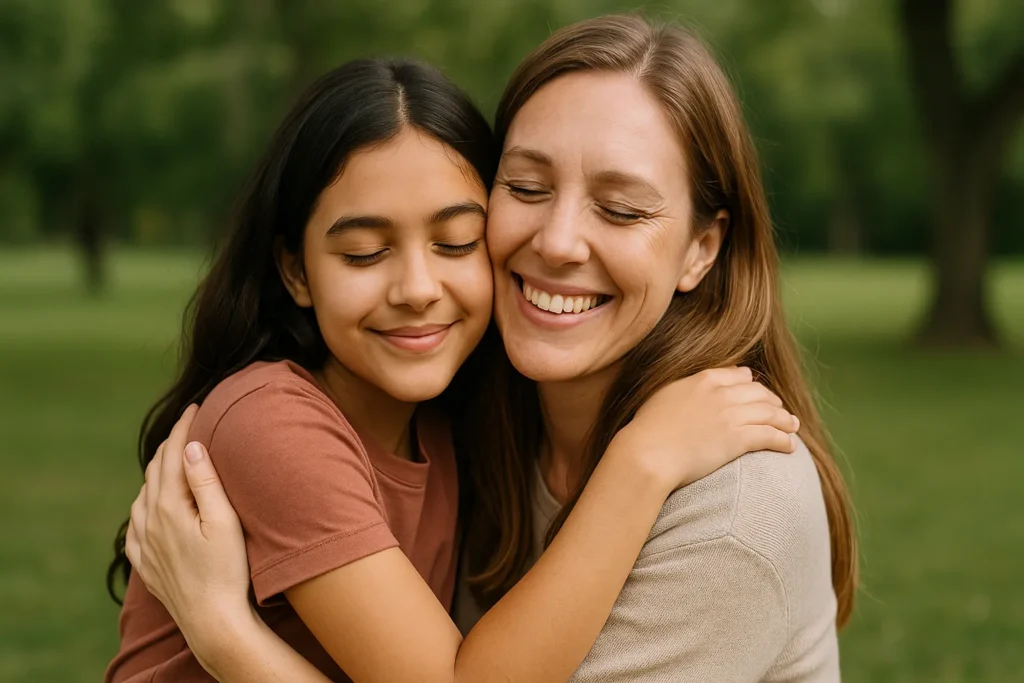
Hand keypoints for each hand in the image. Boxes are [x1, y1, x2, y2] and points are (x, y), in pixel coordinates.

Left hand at [125, 404, 252, 654]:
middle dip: (171, 444)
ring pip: (143, 494)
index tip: (196, 406)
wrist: (212, 620)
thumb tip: (191, 446)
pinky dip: (144, 503)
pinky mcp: (145, 563)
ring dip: (157, 472)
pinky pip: (135, 524)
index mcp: (170, 505)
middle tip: (188, 425)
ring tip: (174, 459)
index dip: (184, 426)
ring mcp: (144, 543)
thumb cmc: (227, 570)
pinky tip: (151, 505)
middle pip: (155, 470)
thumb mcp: (224, 521)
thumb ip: (205, 482)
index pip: (174, 454)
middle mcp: (150, 520)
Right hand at [612, 366, 798, 488]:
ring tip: (793, 426)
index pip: (737, 375)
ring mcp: (731, 415)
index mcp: (703, 379)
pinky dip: (784, 440)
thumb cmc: (647, 429)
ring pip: (770, 413)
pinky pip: (770, 436)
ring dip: (785, 420)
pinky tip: (791, 446)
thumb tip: (689, 388)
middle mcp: (721, 393)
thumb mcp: (663, 396)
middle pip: (758, 392)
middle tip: (780, 410)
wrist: (647, 453)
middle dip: (773, 400)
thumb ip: (683, 388)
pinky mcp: (738, 438)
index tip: (755, 389)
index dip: (750, 383)